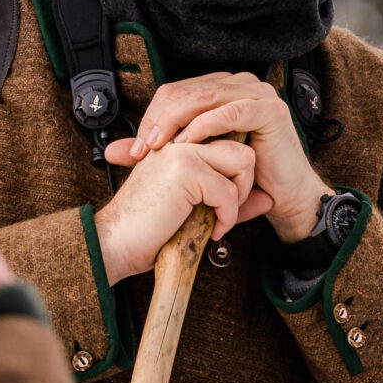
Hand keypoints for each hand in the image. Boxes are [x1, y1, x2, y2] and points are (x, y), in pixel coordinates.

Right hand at [92, 136, 266, 280]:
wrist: (116, 242)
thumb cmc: (149, 228)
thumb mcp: (196, 208)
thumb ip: (229, 198)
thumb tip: (266, 198)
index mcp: (179, 143)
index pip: (227, 140)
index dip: (238, 171)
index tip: (230, 199)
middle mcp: (180, 139)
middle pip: (241, 146)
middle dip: (244, 182)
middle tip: (225, 211)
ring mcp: (183, 151)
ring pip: (243, 159)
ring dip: (239, 195)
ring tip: (219, 217)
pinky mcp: (186, 170)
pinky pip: (229, 190)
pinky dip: (228, 216)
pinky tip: (212, 231)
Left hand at [107, 72, 333, 245]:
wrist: (281, 198)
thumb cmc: (241, 179)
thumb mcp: (192, 162)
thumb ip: (156, 152)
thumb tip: (112, 151)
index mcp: (219, 90)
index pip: (175, 92)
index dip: (151, 117)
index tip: (136, 149)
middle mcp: (238, 84)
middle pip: (185, 91)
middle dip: (159, 119)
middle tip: (143, 148)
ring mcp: (256, 93)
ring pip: (203, 97)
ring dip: (177, 122)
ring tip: (160, 146)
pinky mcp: (269, 109)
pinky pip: (230, 111)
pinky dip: (205, 126)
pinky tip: (188, 143)